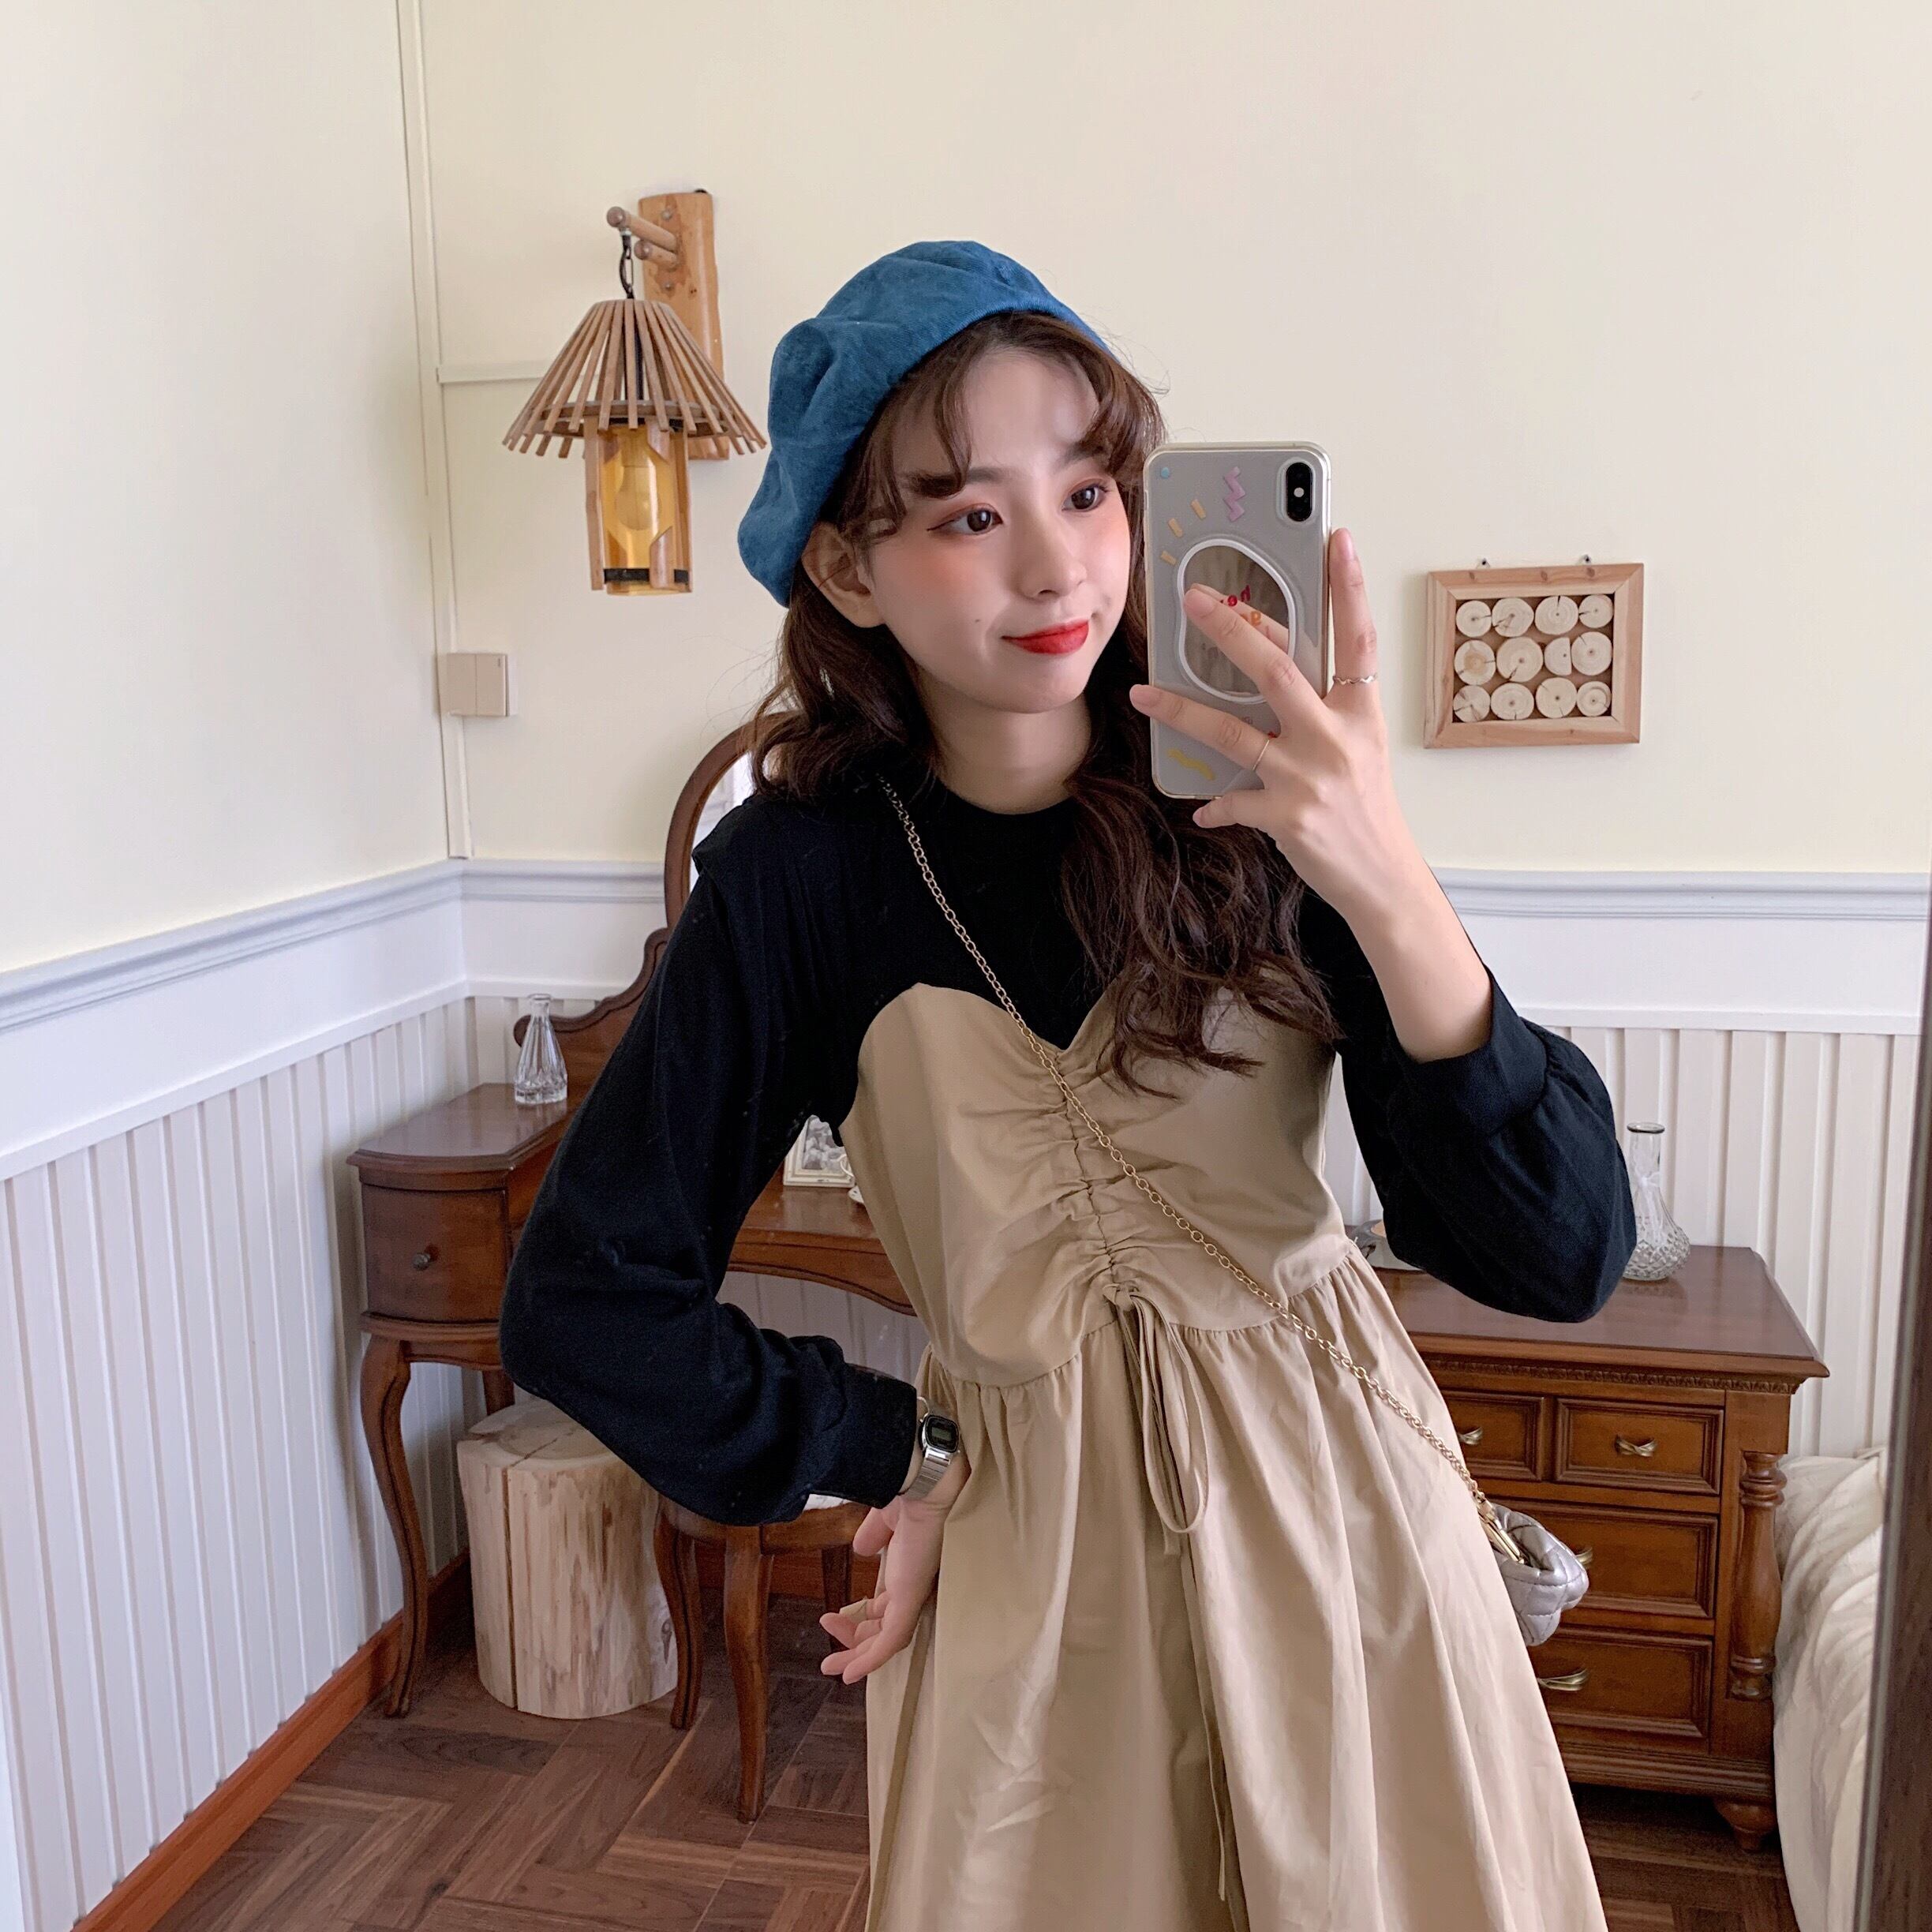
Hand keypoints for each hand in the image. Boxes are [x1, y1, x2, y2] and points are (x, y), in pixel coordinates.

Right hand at [818, 1449, 968, 1683]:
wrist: (925, 1486)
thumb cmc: (910, 1496)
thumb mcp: (884, 1522)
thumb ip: (874, 1536)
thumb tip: (862, 1548)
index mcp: (908, 1572)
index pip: (884, 1607)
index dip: (861, 1619)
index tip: (833, 1618)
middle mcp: (914, 1589)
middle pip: (883, 1629)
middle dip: (855, 1644)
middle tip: (830, 1659)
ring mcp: (914, 1598)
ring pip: (886, 1642)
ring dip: (857, 1657)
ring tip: (831, 1668)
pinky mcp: (911, 1602)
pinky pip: (892, 1641)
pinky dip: (871, 1660)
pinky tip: (850, 1674)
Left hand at [1128, 527, 1427, 928]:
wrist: (1382, 877)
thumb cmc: (1364, 807)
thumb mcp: (1357, 747)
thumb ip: (1319, 706)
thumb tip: (1266, 661)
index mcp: (1360, 713)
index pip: (1357, 638)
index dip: (1348, 588)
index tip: (1336, 541)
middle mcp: (1336, 738)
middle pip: (1278, 670)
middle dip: (1231, 631)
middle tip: (1194, 600)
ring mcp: (1310, 777)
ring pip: (1233, 732)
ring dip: (1182, 710)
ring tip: (1144, 692)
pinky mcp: (1287, 816)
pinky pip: (1233, 800)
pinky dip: (1215, 802)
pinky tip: (1202, 804)